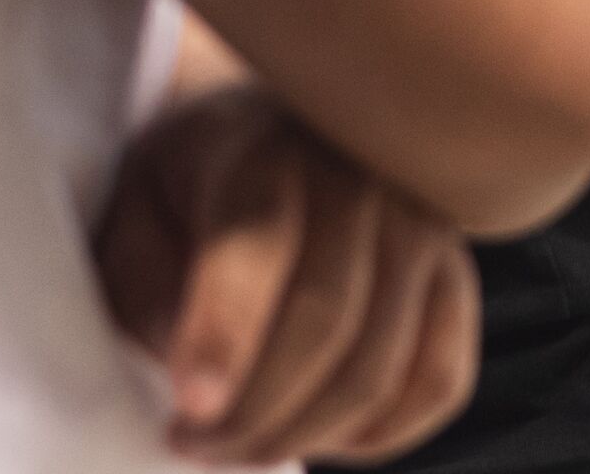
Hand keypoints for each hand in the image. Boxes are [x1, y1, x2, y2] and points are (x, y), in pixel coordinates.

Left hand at [96, 85, 482, 467]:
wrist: (266, 146)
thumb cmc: (187, 194)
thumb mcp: (134, 217)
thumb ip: (147, 285)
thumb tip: (198, 370)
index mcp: (264, 146)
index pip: (259, 237)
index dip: (226, 332)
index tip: (192, 412)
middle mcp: (361, 173)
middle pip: (327, 316)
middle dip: (254, 411)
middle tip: (195, 446)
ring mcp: (423, 223)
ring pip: (380, 366)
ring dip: (303, 434)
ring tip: (241, 445)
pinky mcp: (455, 276)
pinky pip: (439, 383)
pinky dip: (377, 435)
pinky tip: (318, 433)